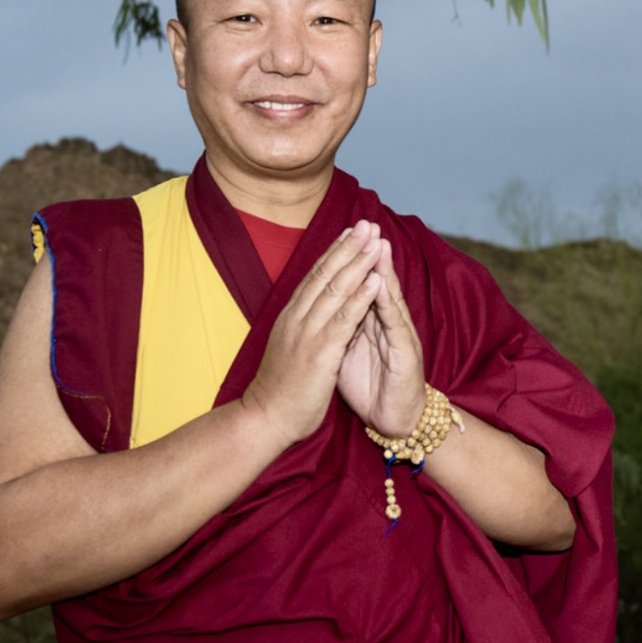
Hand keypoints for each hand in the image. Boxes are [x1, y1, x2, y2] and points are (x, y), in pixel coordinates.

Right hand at [242, 221, 382, 446]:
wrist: (265, 420)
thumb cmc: (280, 389)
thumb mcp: (289, 349)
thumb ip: (301, 327)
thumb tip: (311, 310)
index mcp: (291, 317)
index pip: (314, 276)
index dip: (334, 252)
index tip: (351, 231)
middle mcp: (297, 318)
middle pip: (326, 274)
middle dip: (349, 247)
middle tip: (368, 223)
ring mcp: (308, 334)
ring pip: (336, 290)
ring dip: (359, 263)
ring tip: (376, 241)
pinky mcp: (320, 353)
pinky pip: (344, 319)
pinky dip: (361, 297)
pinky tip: (375, 280)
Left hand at [337, 237, 426, 437]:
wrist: (393, 423)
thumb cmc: (370, 387)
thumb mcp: (346, 352)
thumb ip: (339, 326)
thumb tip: (321, 306)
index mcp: (369, 322)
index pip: (360, 285)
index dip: (352, 260)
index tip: (343, 231)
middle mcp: (387, 324)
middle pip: (377, 282)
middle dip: (369, 253)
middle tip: (364, 224)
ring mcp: (399, 337)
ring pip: (389, 297)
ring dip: (384, 269)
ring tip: (377, 243)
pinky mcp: (406, 355)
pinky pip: (395, 326)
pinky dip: (388, 304)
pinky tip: (381, 285)